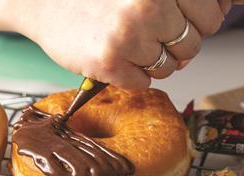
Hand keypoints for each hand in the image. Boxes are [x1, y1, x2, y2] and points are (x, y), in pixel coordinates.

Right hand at [13, 0, 228, 89]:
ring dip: (153, 63)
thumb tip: (215, 21)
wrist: (43, 3)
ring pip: (170, 67)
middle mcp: (150, 4)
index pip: (213, 12)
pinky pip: (143, 83)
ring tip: (130, 48)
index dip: (198, 22)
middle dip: (175, 45)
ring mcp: (129, 34)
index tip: (182, 23)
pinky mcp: (109, 61)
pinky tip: (116, 60)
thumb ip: (177, 1)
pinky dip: (132, 77)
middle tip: (149, 37)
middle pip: (193, 43)